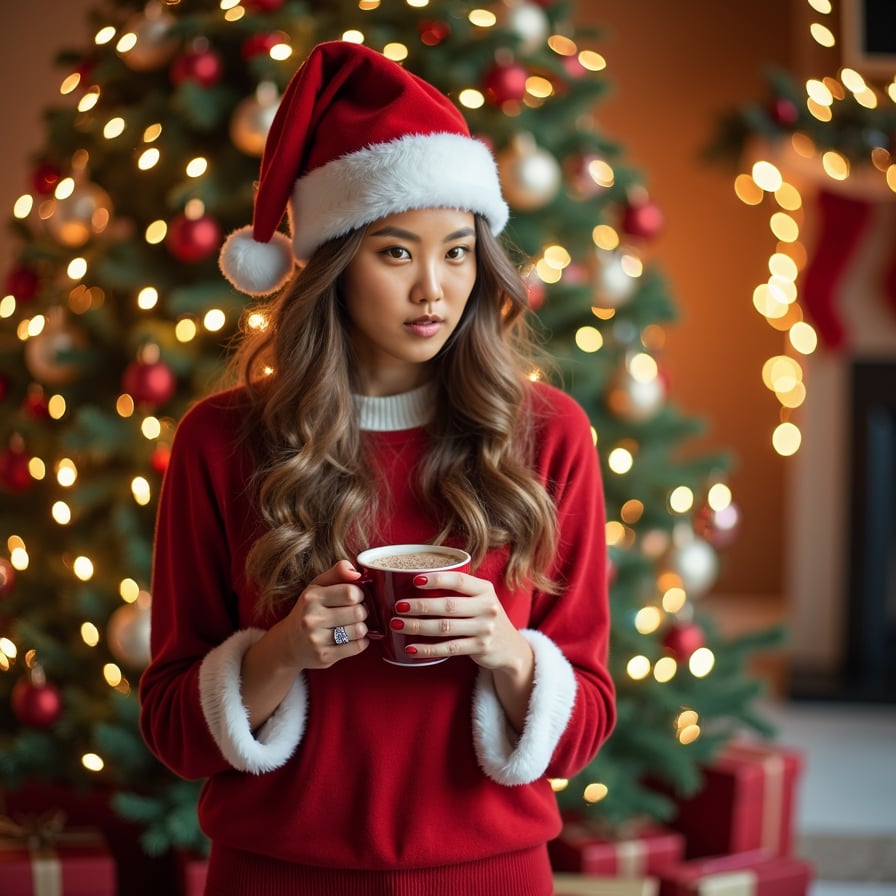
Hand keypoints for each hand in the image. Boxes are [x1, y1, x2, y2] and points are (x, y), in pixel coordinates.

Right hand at [278, 560, 369, 668]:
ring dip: (361, 628)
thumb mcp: (317, 586)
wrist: (288, 643)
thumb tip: (355, 571)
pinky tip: (352, 638)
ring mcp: (316, 639)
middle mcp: (311, 618)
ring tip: (352, 626)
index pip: (351, 592)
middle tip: (355, 612)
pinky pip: (357, 647)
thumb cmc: (308, 610)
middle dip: (362, 611)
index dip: (359, 594)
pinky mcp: (324, 656)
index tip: (355, 597)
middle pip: (358, 612)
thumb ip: (337, 573)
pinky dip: (361, 642)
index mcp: (311, 597)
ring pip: (359, 630)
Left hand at [394, 572, 529, 672]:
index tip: (414, 580)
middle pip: (448, 605)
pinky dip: (427, 649)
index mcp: (485, 590)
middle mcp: (487, 607)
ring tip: (397, 624)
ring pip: (445, 627)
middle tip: (398, 606)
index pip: (459, 580)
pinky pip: (448, 648)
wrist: (510, 648)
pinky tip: (411, 648)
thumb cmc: (485, 618)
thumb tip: (416, 584)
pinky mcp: (480, 648)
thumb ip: (459, 591)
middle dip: (420, 606)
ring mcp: (484, 629)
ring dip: (417, 626)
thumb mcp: (480, 599)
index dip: (436, 579)